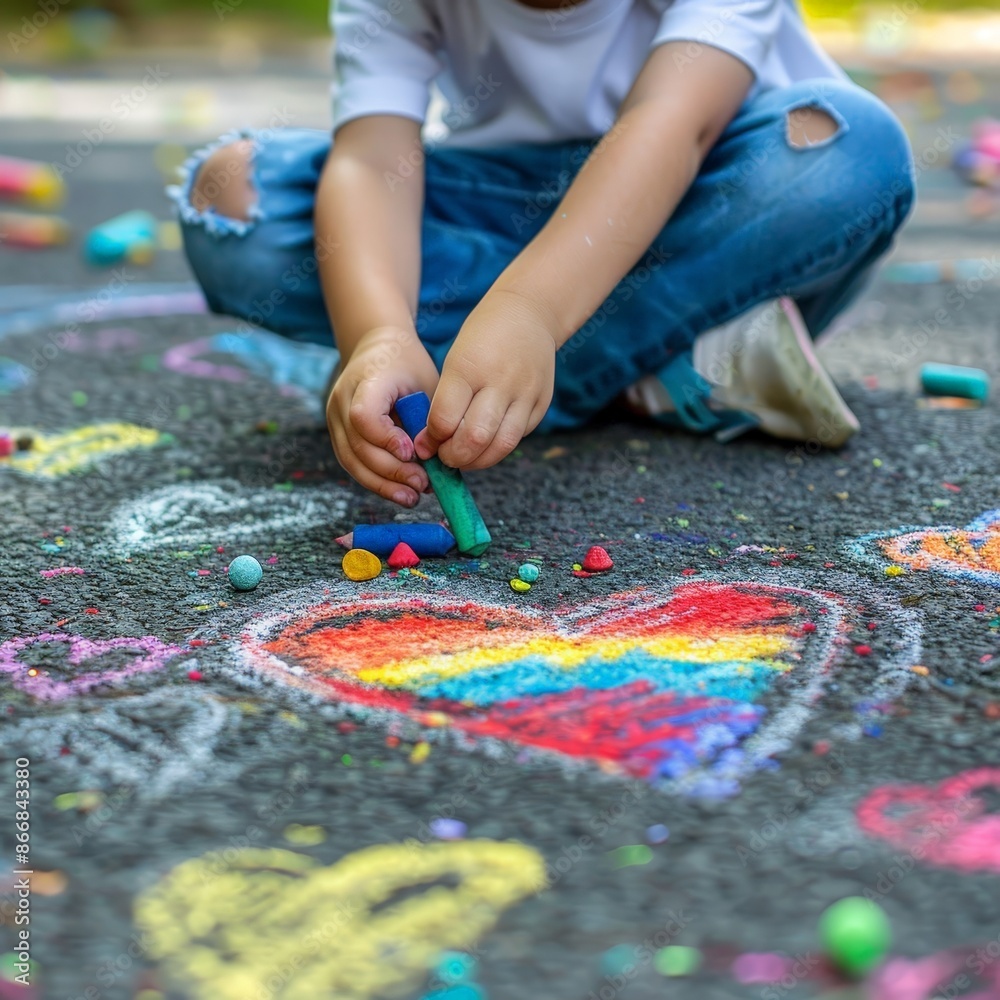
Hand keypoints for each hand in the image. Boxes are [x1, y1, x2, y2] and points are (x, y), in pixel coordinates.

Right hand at [327, 326, 438, 505]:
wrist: (379, 348)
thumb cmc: (409, 366)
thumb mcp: (425, 383)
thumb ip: (427, 419)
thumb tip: (435, 463)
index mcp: (367, 379)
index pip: (364, 416)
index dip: (386, 439)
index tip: (411, 452)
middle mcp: (342, 398)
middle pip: (358, 445)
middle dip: (391, 472)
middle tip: (422, 485)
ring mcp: (335, 416)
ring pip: (351, 460)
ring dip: (382, 484)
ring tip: (411, 497)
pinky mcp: (338, 432)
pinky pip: (352, 462)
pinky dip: (375, 479)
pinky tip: (398, 490)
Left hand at [415, 289, 556, 469]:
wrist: (529, 313)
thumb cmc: (481, 339)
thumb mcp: (455, 360)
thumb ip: (446, 401)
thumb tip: (432, 444)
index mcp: (469, 367)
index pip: (445, 419)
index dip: (432, 440)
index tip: (426, 445)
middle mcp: (500, 382)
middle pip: (475, 438)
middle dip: (454, 456)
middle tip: (445, 458)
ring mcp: (526, 394)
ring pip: (502, 445)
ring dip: (478, 461)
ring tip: (465, 458)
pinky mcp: (541, 403)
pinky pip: (517, 437)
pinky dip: (498, 447)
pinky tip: (486, 444)